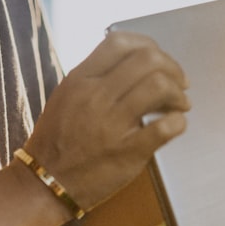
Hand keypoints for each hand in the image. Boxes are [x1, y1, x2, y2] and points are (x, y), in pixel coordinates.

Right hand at [23, 32, 189, 212]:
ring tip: (180, 105)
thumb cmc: (56, 142)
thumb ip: (94, 78)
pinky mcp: (128, 152)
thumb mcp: (65, 97)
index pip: (119, 41)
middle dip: (172, 68)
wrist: (44, 183)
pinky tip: (175, 125)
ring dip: (178, 94)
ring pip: (159, 86)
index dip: (148, 46)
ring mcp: (112, 124)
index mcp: (80, 79)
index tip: (158, 61)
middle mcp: (96, 96)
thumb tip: (131, 64)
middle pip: (147, 59)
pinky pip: (165, 127)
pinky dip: (178, 122)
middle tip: (179, 83)